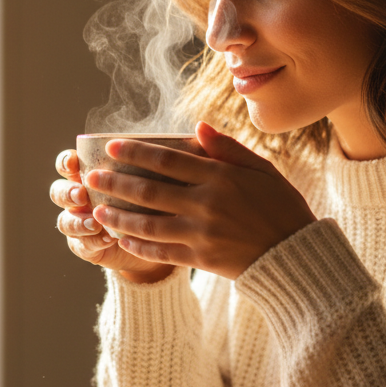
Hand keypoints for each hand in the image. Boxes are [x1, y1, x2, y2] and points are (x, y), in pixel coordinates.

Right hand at [49, 148, 174, 282]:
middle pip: (59, 191)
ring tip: (94, 222)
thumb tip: (198, 129)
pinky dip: (91, 241)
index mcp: (90, 173)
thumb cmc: (158, 197)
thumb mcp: (161, 176)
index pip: (68, 163)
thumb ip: (168, 156)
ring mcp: (81, 222)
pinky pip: (81, 245)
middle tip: (82, 194)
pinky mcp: (88, 246)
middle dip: (67, 193)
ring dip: (76, 220)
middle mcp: (80, 197)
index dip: (66, 162)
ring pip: (65, 221)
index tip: (75, 163)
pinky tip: (107, 239)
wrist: (159, 239)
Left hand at [84, 122, 316, 279]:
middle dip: (115, 183)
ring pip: (148, 224)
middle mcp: (207, 204)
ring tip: (97, 210)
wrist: (295, 255)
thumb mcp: (262, 170)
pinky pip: (161, 253)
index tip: (111, 147)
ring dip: (118, 217)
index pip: (167, 160)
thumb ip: (228, 149)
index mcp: (220, 177)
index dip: (135, 152)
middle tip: (90, 178)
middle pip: (149, 191)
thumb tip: (198, 127)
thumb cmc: (281, 207)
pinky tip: (122, 240)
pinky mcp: (201, 259)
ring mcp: (202, 234)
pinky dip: (138, 246)